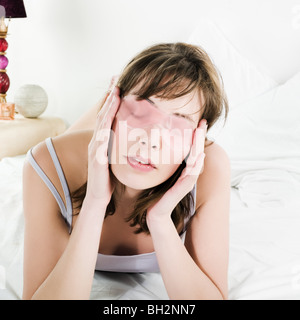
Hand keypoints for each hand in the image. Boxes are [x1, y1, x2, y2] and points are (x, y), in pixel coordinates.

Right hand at [85, 85, 120, 205]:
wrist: (99, 197)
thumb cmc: (108, 179)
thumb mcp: (115, 159)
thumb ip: (120, 147)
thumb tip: (133, 138)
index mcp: (102, 141)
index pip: (107, 116)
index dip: (113, 101)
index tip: (120, 85)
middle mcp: (96, 141)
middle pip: (103, 114)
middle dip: (110, 96)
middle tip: (116, 79)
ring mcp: (95, 148)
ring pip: (102, 123)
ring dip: (108, 106)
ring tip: (115, 91)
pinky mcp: (96, 158)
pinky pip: (102, 138)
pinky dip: (106, 125)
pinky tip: (111, 115)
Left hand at [147, 119, 207, 221]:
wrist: (155, 214)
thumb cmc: (158, 196)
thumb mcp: (162, 177)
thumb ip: (166, 168)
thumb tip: (159, 152)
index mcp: (182, 172)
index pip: (190, 152)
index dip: (194, 138)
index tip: (197, 123)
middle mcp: (186, 176)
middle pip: (196, 154)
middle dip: (199, 138)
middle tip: (203, 122)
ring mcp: (185, 183)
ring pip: (195, 162)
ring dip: (199, 147)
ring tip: (201, 133)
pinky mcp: (181, 191)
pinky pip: (190, 176)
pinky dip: (195, 166)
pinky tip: (199, 156)